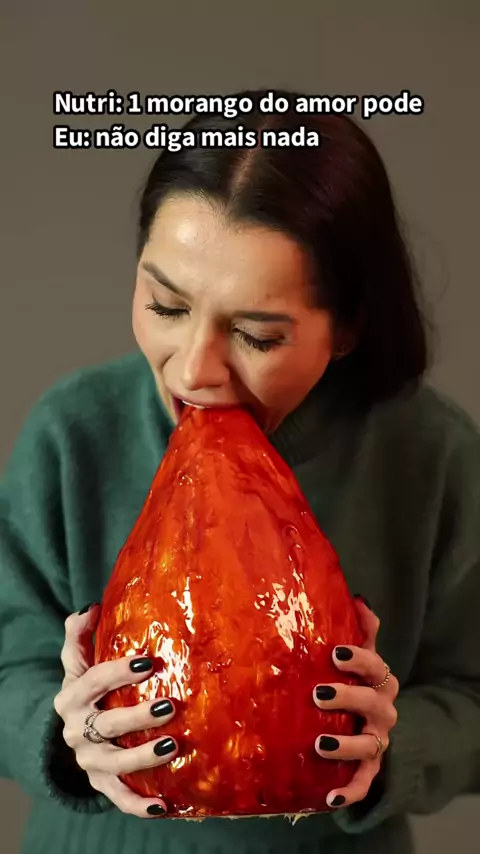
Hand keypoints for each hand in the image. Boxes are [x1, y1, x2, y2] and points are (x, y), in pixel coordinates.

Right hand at [53, 603, 177, 817]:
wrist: (73, 730)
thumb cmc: (86, 687)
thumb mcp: (78, 661)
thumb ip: (80, 633)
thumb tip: (90, 606)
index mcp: (72, 696)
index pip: (94, 680)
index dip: (118, 672)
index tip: (147, 662)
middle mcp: (77, 730)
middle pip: (106, 724)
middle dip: (138, 716)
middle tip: (170, 705)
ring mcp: (88, 760)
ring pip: (114, 763)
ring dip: (142, 757)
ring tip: (172, 747)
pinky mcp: (100, 783)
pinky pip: (118, 798)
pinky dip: (138, 805)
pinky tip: (162, 805)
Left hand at [313, 596, 398, 808]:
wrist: (371, 726)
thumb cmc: (359, 682)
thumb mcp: (361, 656)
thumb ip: (362, 629)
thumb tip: (358, 597)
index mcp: (380, 680)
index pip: (376, 666)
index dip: (358, 658)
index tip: (335, 652)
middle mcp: (384, 710)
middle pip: (374, 702)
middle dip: (348, 697)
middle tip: (319, 692)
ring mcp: (378, 741)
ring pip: (369, 745)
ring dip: (345, 744)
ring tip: (320, 743)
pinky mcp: (370, 768)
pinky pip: (363, 783)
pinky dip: (349, 792)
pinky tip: (329, 798)